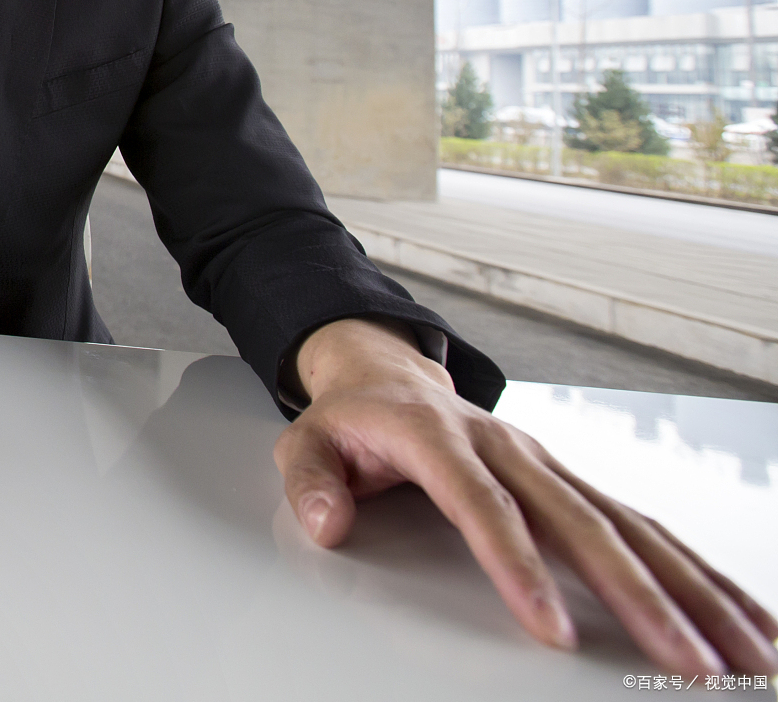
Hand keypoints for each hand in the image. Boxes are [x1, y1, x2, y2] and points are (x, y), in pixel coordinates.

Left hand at [276, 318, 777, 674]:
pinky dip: (700, 573)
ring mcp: (550, 465)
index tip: (551, 630)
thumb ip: (309, 480)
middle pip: (583, 526)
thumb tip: (328, 522)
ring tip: (746, 655)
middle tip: (686, 664)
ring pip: (633, 529)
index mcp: (442, 439)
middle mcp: (511, 450)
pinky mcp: (576, 484)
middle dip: (640, 599)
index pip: (486, 508)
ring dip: (695, 594)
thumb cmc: (352, 420)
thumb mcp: (305, 440)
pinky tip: (745, 616)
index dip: (520, 568)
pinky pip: (647, 528)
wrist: (387, 376)